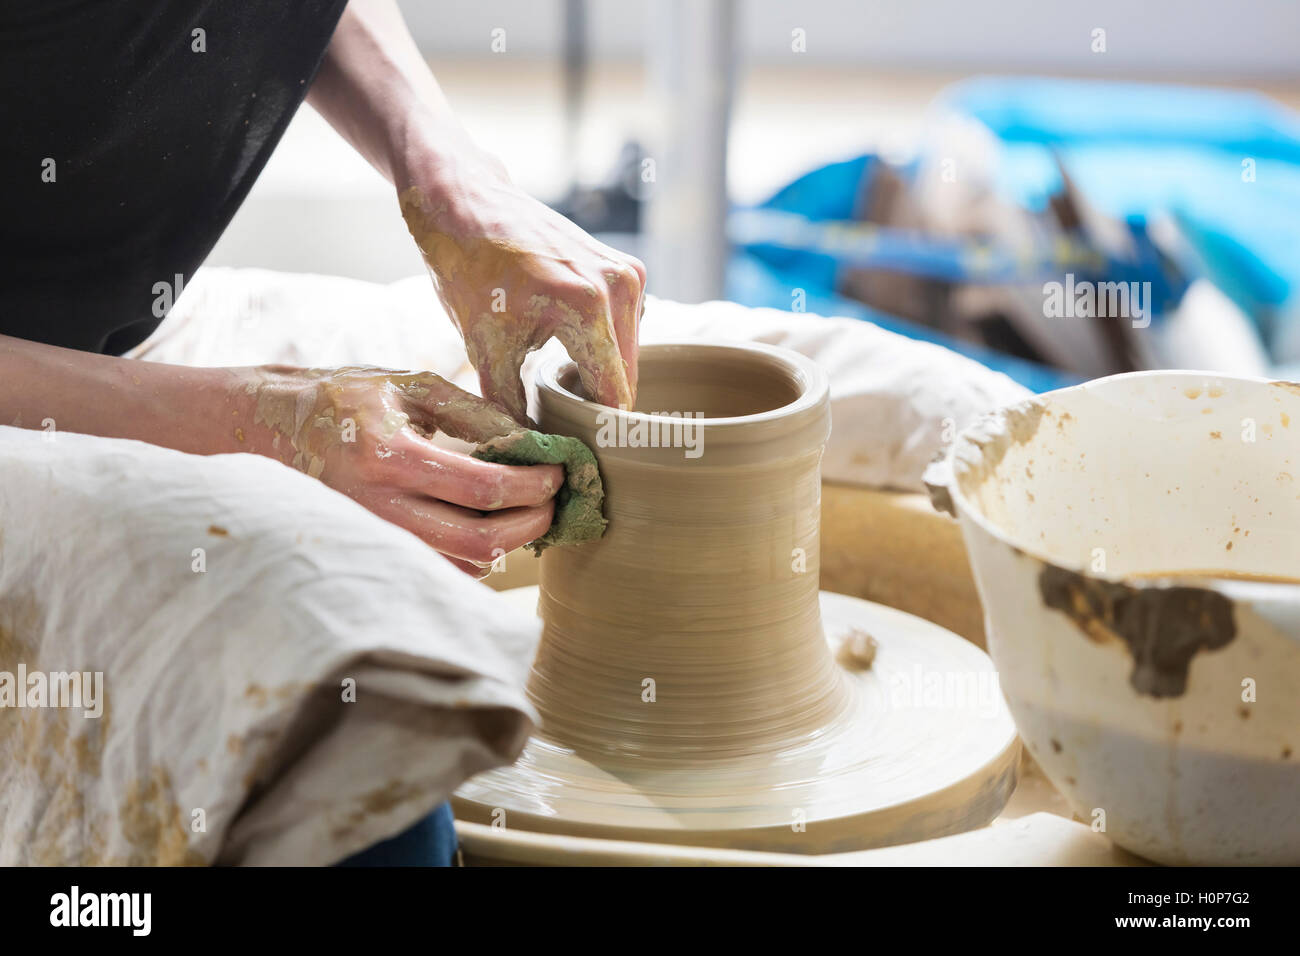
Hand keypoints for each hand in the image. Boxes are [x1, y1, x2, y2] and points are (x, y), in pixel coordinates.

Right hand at [242, 365, 562, 576]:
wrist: (269, 429)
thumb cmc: (346, 399)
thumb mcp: (409, 385)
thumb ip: (474, 411)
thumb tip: (533, 442)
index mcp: (390, 455)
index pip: (483, 489)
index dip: (533, 486)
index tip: (558, 474)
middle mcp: (379, 506)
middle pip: (479, 543)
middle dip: (531, 524)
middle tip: (553, 502)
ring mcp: (374, 536)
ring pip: (462, 566)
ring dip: (509, 545)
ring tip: (531, 513)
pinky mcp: (373, 551)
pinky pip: (440, 569)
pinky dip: (477, 557)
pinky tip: (492, 527)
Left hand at [398, 150, 644, 423]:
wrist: (464, 199)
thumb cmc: (467, 267)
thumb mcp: (485, 347)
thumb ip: (513, 405)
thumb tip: (535, 450)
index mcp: (588, 307)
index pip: (613, 395)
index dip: (597, 431)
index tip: (578, 453)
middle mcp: (620, 286)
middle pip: (627, 378)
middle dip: (600, 407)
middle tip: (566, 429)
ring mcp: (627, 272)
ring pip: (628, 355)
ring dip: (603, 377)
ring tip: (563, 392)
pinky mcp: (625, 266)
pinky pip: (624, 328)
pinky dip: (603, 348)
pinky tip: (569, 355)